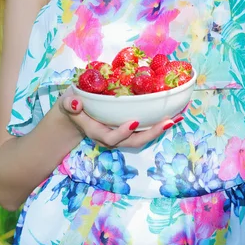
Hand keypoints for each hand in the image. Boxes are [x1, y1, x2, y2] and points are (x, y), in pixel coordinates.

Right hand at [58, 85, 183, 148]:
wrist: (74, 118)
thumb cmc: (72, 107)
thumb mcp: (66, 103)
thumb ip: (69, 105)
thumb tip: (75, 102)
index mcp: (96, 131)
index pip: (110, 137)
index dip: (122, 132)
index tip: (134, 121)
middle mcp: (111, 136)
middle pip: (133, 141)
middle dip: (152, 133)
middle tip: (169, 121)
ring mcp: (121, 134)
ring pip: (142, 137)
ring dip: (160, 129)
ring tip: (178, 118)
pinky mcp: (128, 129)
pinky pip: (144, 130)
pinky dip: (158, 124)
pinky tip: (174, 114)